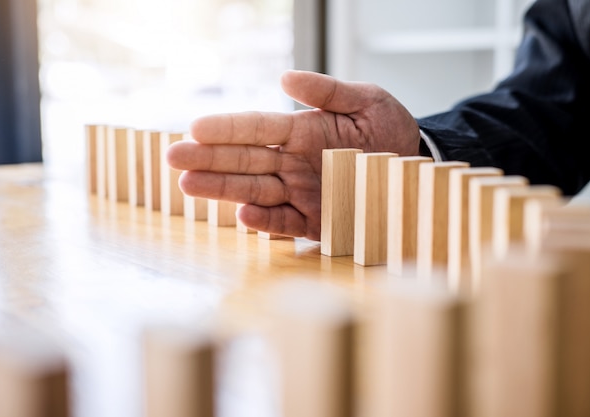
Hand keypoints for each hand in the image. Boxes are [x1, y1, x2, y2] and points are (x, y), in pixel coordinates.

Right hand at [167, 70, 419, 240]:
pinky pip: (285, 223)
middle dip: (208, 159)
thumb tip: (285, 78)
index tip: (195, 127)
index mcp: (303, 131)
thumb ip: (329, 91)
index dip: (227, 128)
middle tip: (172, 157)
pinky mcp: (316, 221)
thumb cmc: (390, 130)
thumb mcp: (367, 101)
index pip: (257, 128)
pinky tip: (242, 216)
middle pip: (245, 160)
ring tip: (187, 185)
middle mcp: (295, 162)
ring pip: (255, 191)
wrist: (416, 168)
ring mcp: (302, 193)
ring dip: (222, 190)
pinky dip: (265, 222)